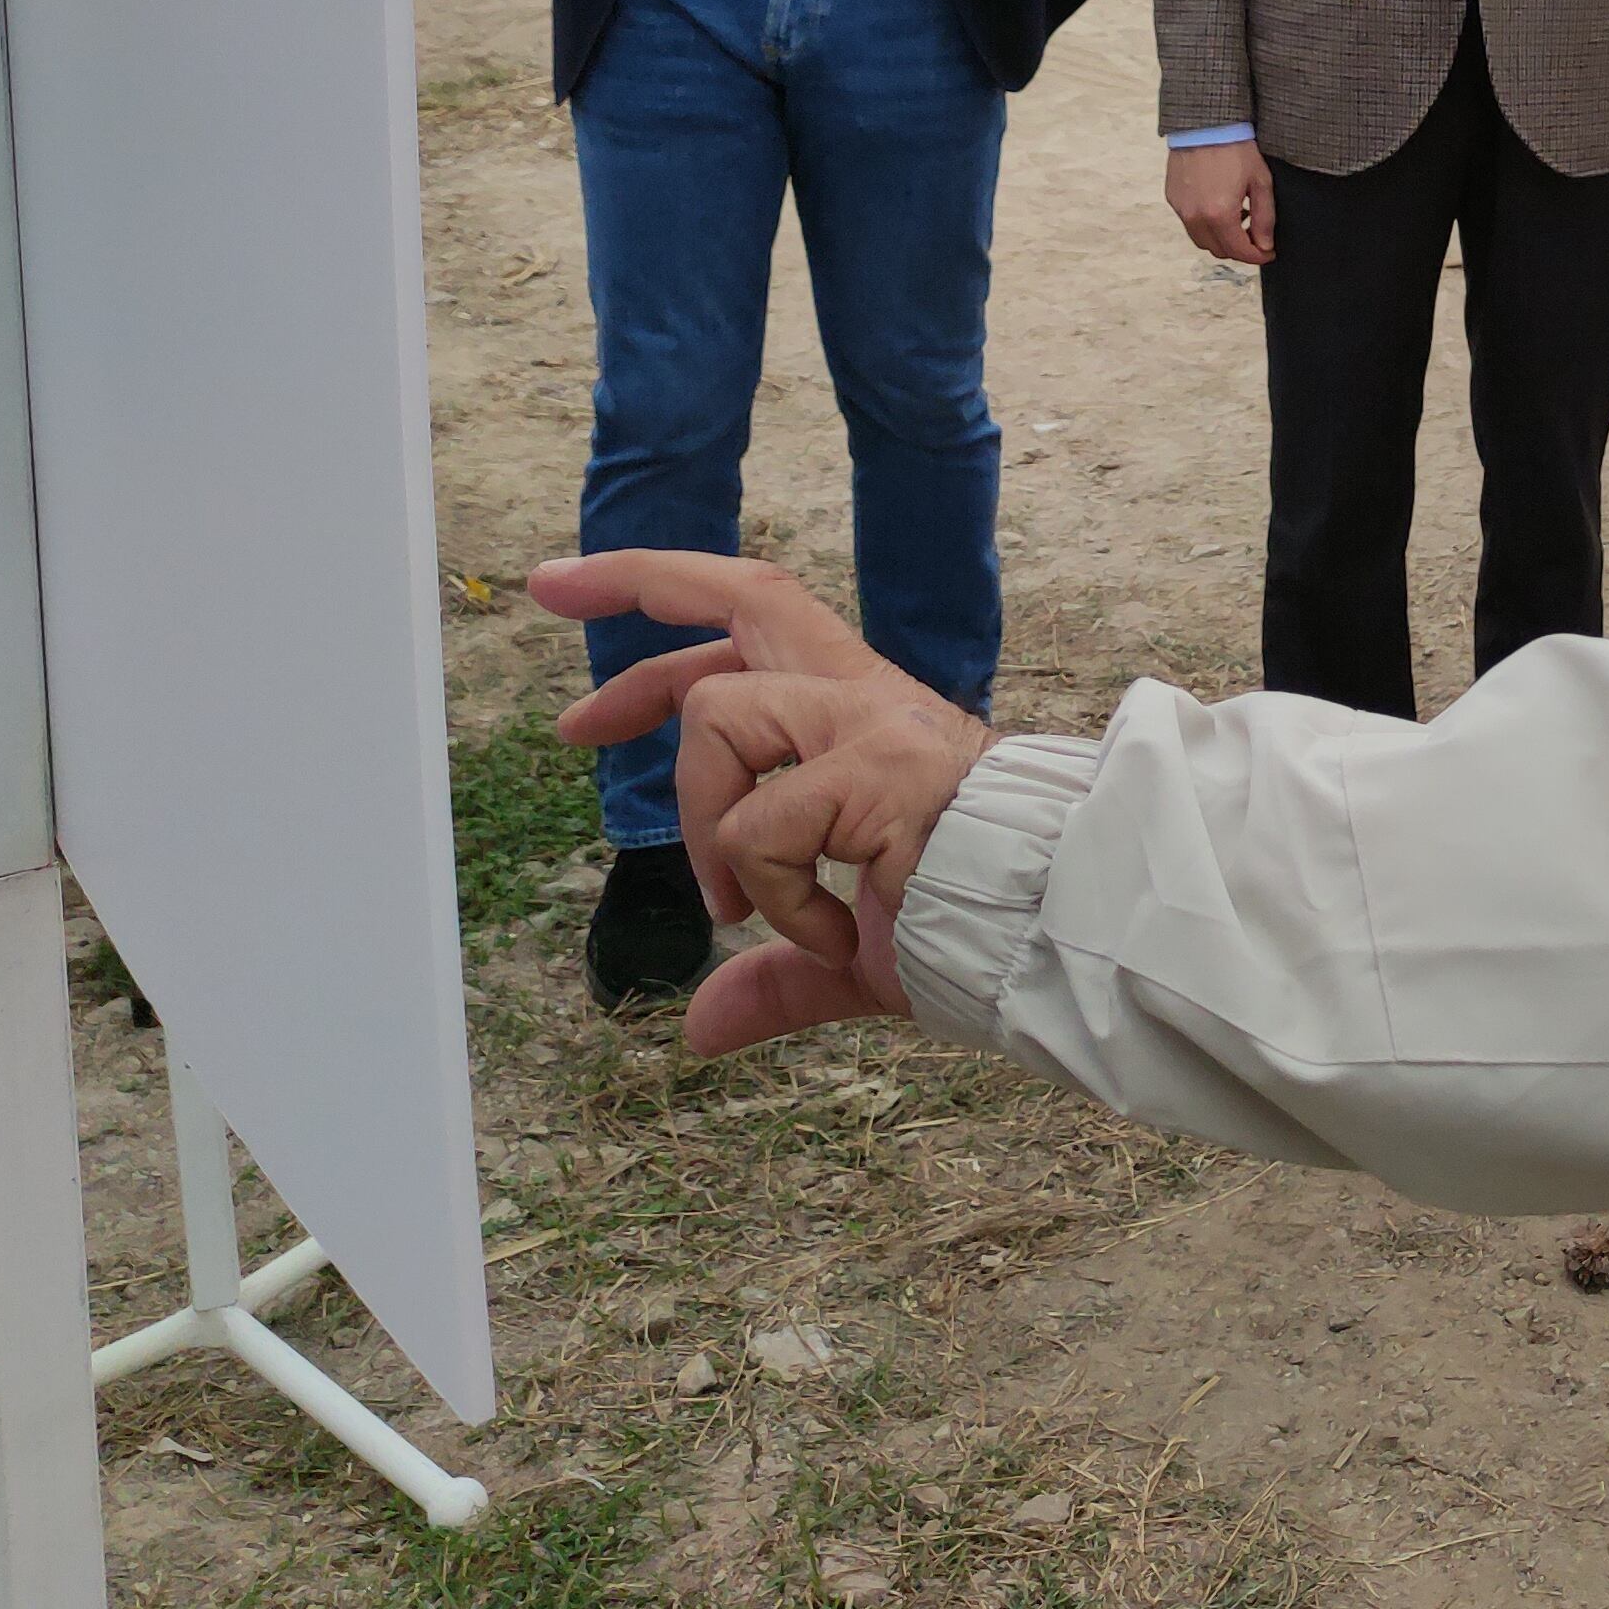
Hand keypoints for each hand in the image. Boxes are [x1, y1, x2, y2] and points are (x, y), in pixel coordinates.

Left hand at [527, 551, 992, 1054]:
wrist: (1059, 936)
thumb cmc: (974, 925)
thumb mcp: (850, 946)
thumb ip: (778, 972)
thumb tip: (703, 1027)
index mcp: (859, 711)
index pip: (754, 618)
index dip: (660, 604)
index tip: (568, 598)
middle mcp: (863, 697)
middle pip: (745, 594)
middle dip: (640, 582)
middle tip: (549, 595)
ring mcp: (869, 727)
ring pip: (718, 716)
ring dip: (703, 821)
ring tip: (744, 903)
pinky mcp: (876, 774)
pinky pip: (760, 830)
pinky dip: (777, 899)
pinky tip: (836, 933)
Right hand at [1165, 138, 1276, 265]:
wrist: (1205, 124)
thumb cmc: (1235, 149)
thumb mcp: (1260, 182)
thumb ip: (1264, 218)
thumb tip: (1265, 245)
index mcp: (1220, 215)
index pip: (1239, 251)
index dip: (1257, 256)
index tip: (1268, 252)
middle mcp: (1196, 217)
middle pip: (1218, 251)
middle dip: (1239, 249)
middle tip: (1255, 236)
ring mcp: (1181, 209)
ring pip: (1202, 240)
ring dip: (1221, 238)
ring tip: (1239, 218)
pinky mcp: (1172, 199)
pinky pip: (1190, 223)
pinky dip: (1205, 224)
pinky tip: (1220, 206)